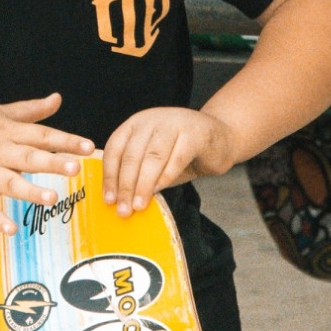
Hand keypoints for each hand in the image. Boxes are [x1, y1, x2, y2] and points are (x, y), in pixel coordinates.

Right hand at [0, 93, 92, 233]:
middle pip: (29, 157)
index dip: (66, 140)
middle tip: (75, 169)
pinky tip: (12, 230)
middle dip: (52, 163)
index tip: (89, 147)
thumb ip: (31, 110)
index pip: (42, 135)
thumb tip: (58, 98)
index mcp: (8, 131)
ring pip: (10, 183)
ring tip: (51, 198)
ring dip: (30, 191)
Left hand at [102, 107, 236, 217]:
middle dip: (125, 185)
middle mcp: (151, 120)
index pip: (115, 149)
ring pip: (152, 157)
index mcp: (136, 125)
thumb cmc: (183, 152)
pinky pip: (176, 159)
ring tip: (138, 206)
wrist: (221, 139)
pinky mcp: (194, 134)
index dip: (109, 176)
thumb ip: (139, 173)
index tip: (108, 200)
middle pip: (132, 155)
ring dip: (143, 185)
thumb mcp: (155, 160)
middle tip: (123, 210)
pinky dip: (165, 178)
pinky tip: (158, 192)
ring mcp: (173, 124)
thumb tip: (121, 200)